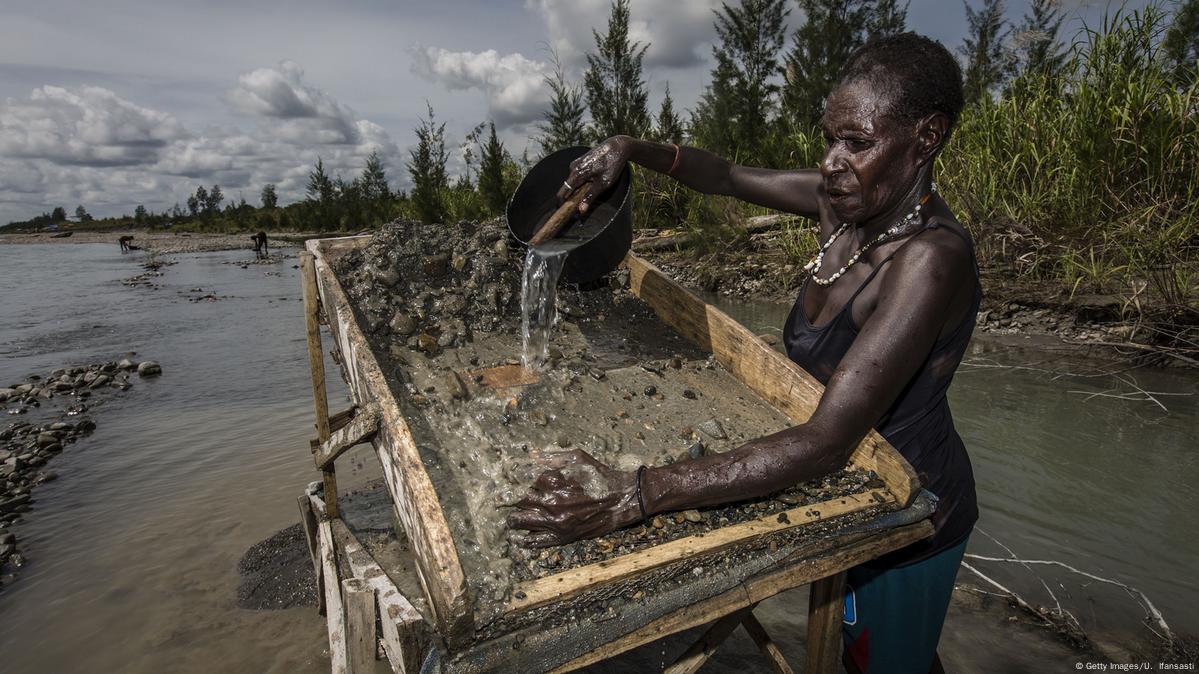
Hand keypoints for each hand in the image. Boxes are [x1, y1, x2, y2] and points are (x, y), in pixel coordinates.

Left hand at [505, 449, 642, 547]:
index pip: (520, 480)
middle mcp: (551, 502)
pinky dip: (524, 540)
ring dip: (513, 518)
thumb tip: (530, 456)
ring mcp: (555, 521)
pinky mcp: (562, 537)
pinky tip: (519, 537)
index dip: (512, 480)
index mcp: (553, 480)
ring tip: (511, 517)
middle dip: (508, 498)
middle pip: (516, 500)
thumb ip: (551, 457)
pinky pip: (535, 541)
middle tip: (501, 499)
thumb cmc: (599, 476)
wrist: (622, 499)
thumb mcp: (577, 458)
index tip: (505, 480)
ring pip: (520, 521)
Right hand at [556, 136, 629, 214]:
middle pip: (566, 188)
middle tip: (580, 210)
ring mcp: (575, 163)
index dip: (561, 205)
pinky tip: (592, 183)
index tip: (563, 214)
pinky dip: (581, 183)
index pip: (562, 193)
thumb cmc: (612, 164)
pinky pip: (576, 176)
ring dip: (577, 190)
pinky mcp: (579, 161)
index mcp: (576, 173)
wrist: (617, 146)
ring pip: (572, 182)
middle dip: (571, 199)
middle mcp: (572, 167)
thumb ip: (590, 197)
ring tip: (590, 194)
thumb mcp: (603, 184)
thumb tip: (580, 211)